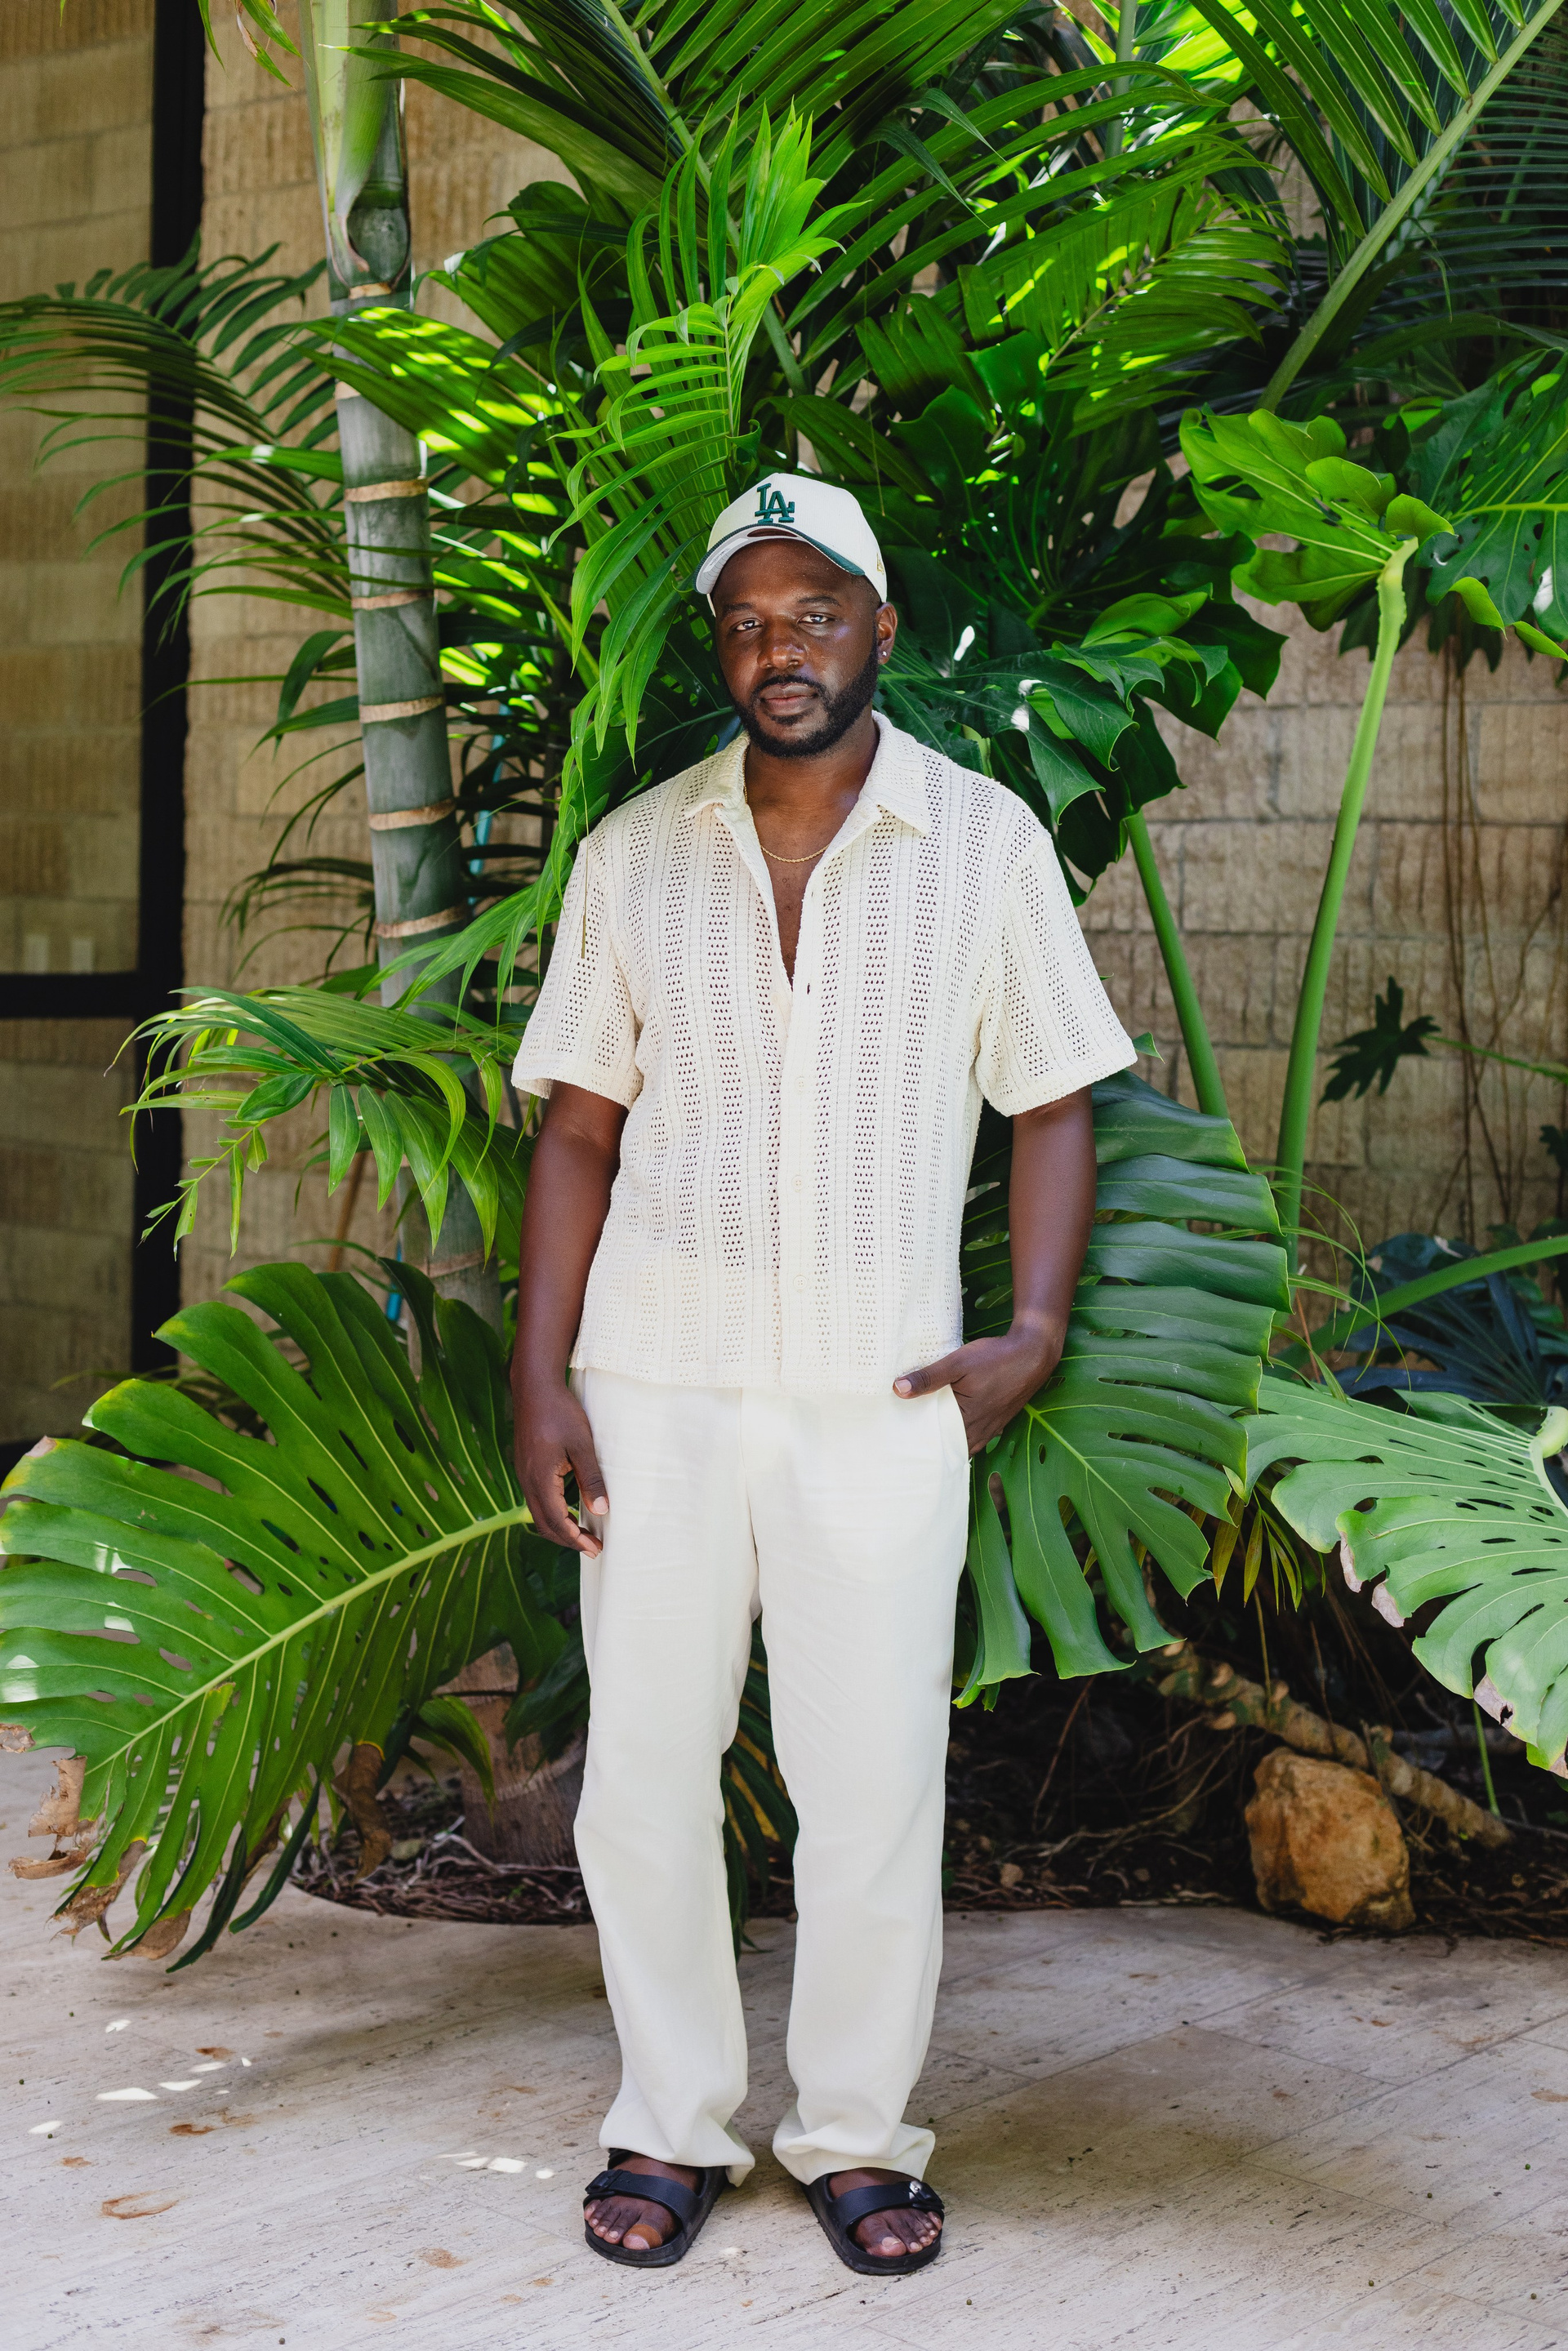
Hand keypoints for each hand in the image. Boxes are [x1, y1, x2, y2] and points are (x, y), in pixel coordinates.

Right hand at [515, 1378, 608, 1554]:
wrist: (534, 1388)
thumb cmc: (560, 1412)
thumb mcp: (581, 1444)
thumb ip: (591, 1478)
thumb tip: (601, 1511)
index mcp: (539, 1478)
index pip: (556, 1521)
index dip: (575, 1539)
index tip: (595, 1548)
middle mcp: (527, 1480)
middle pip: (544, 1523)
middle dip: (567, 1539)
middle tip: (593, 1548)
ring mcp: (523, 1473)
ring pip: (538, 1513)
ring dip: (560, 1527)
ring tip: (582, 1534)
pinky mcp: (526, 1466)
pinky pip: (536, 1499)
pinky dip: (553, 1512)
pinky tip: (568, 1510)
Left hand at [893, 1317, 1067, 1454]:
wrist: (1033, 1353)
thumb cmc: (996, 1358)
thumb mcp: (958, 1363)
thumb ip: (929, 1377)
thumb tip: (898, 1389)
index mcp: (967, 1421)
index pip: (935, 1443)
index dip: (917, 1441)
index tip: (898, 1437)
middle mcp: (980, 1432)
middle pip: (948, 1447)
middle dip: (928, 1444)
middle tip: (904, 1436)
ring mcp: (990, 1428)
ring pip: (961, 1443)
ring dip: (945, 1440)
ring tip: (922, 1432)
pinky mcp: (996, 1421)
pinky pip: (973, 1436)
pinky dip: (959, 1434)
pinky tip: (949, 1424)